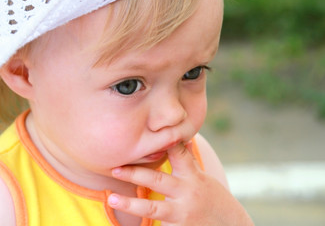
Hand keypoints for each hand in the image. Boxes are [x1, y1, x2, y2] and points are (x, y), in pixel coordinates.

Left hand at [108, 143, 253, 225]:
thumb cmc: (215, 199)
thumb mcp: (204, 179)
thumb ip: (189, 164)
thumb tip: (183, 140)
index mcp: (194, 177)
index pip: (178, 154)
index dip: (164, 142)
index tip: (145, 135)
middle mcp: (188, 193)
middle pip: (158, 179)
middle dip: (136, 173)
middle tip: (115, 168)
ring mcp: (182, 213)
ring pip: (153, 208)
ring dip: (131, 204)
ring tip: (112, 198)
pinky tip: (128, 220)